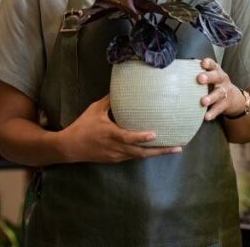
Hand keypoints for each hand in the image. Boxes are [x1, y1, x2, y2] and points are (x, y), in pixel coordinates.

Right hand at [59, 95, 182, 162]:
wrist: (71, 147)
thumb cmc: (83, 126)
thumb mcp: (95, 110)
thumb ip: (109, 101)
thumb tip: (121, 89)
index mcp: (110, 134)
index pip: (128, 138)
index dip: (142, 137)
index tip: (155, 134)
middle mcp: (116, 147)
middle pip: (141, 152)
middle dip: (160, 151)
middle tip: (177, 147)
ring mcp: (117, 156)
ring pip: (139, 156)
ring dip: (156, 153)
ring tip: (172, 149)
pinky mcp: (115, 160)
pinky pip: (133, 156)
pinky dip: (145, 153)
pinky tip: (154, 150)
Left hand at [197, 58, 244, 120]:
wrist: (233, 98)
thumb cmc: (214, 84)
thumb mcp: (209, 76)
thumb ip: (196, 73)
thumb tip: (174, 73)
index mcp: (216, 71)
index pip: (212, 64)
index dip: (208, 63)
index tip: (202, 63)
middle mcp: (221, 80)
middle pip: (216, 77)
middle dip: (208, 77)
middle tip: (200, 79)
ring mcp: (225, 91)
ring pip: (219, 94)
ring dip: (211, 97)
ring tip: (203, 101)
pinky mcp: (226, 104)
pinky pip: (219, 108)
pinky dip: (213, 112)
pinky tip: (206, 116)